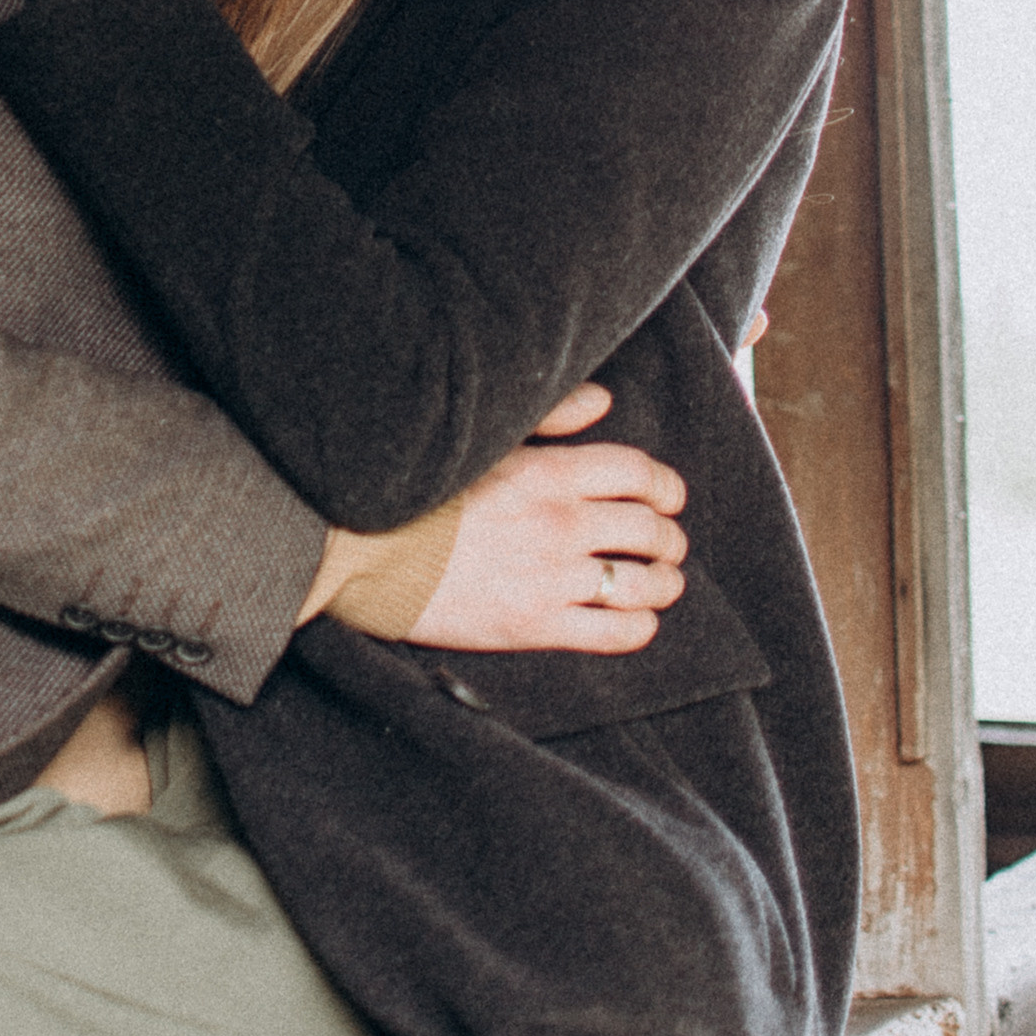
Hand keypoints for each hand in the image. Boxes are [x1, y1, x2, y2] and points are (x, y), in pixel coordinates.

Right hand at [412, 385, 687, 655]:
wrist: (365, 553)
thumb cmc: (419, 490)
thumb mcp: (484, 441)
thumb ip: (550, 418)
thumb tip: (603, 402)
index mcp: (549, 473)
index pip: (638, 474)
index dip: (666, 486)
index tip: (669, 496)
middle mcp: (561, 524)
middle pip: (649, 530)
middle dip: (669, 537)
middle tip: (667, 543)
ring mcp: (552, 578)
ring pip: (643, 584)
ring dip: (665, 583)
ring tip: (663, 582)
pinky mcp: (535, 626)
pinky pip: (614, 633)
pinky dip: (639, 627)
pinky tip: (637, 620)